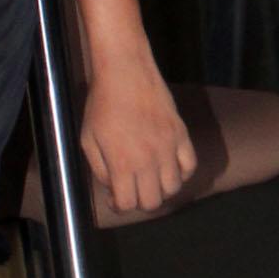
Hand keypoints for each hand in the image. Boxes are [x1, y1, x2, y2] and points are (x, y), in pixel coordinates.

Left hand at [80, 52, 196, 221]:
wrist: (125, 72)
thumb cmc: (102, 104)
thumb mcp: (88, 140)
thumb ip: (100, 170)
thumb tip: (113, 187)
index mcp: (122, 163)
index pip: (127, 204)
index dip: (119, 205)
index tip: (115, 198)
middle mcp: (148, 160)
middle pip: (152, 202)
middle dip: (139, 201)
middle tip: (132, 189)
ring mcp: (168, 147)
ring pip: (174, 188)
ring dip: (161, 189)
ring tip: (150, 178)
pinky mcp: (181, 134)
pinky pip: (190, 166)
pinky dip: (181, 172)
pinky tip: (169, 166)